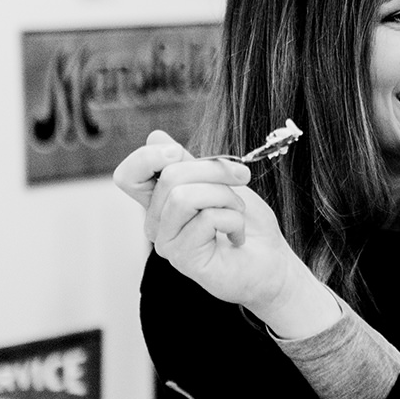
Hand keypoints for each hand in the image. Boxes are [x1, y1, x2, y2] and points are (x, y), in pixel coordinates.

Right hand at [122, 134, 342, 334]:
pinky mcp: (184, 258)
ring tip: (238, 213)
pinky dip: (233, 219)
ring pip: (184, 196)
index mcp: (161, 202)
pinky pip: (206, 219)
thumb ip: (188, 163)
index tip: (178, 152)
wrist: (271, 262)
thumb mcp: (219, 182)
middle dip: (215, 170)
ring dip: (225, 196)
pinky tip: (237, 237)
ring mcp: (167, 243)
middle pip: (170, 176)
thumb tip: (155, 136)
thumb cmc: (247, 224)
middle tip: (241, 179)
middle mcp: (156, 224)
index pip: (128, 176)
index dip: (147, 157)